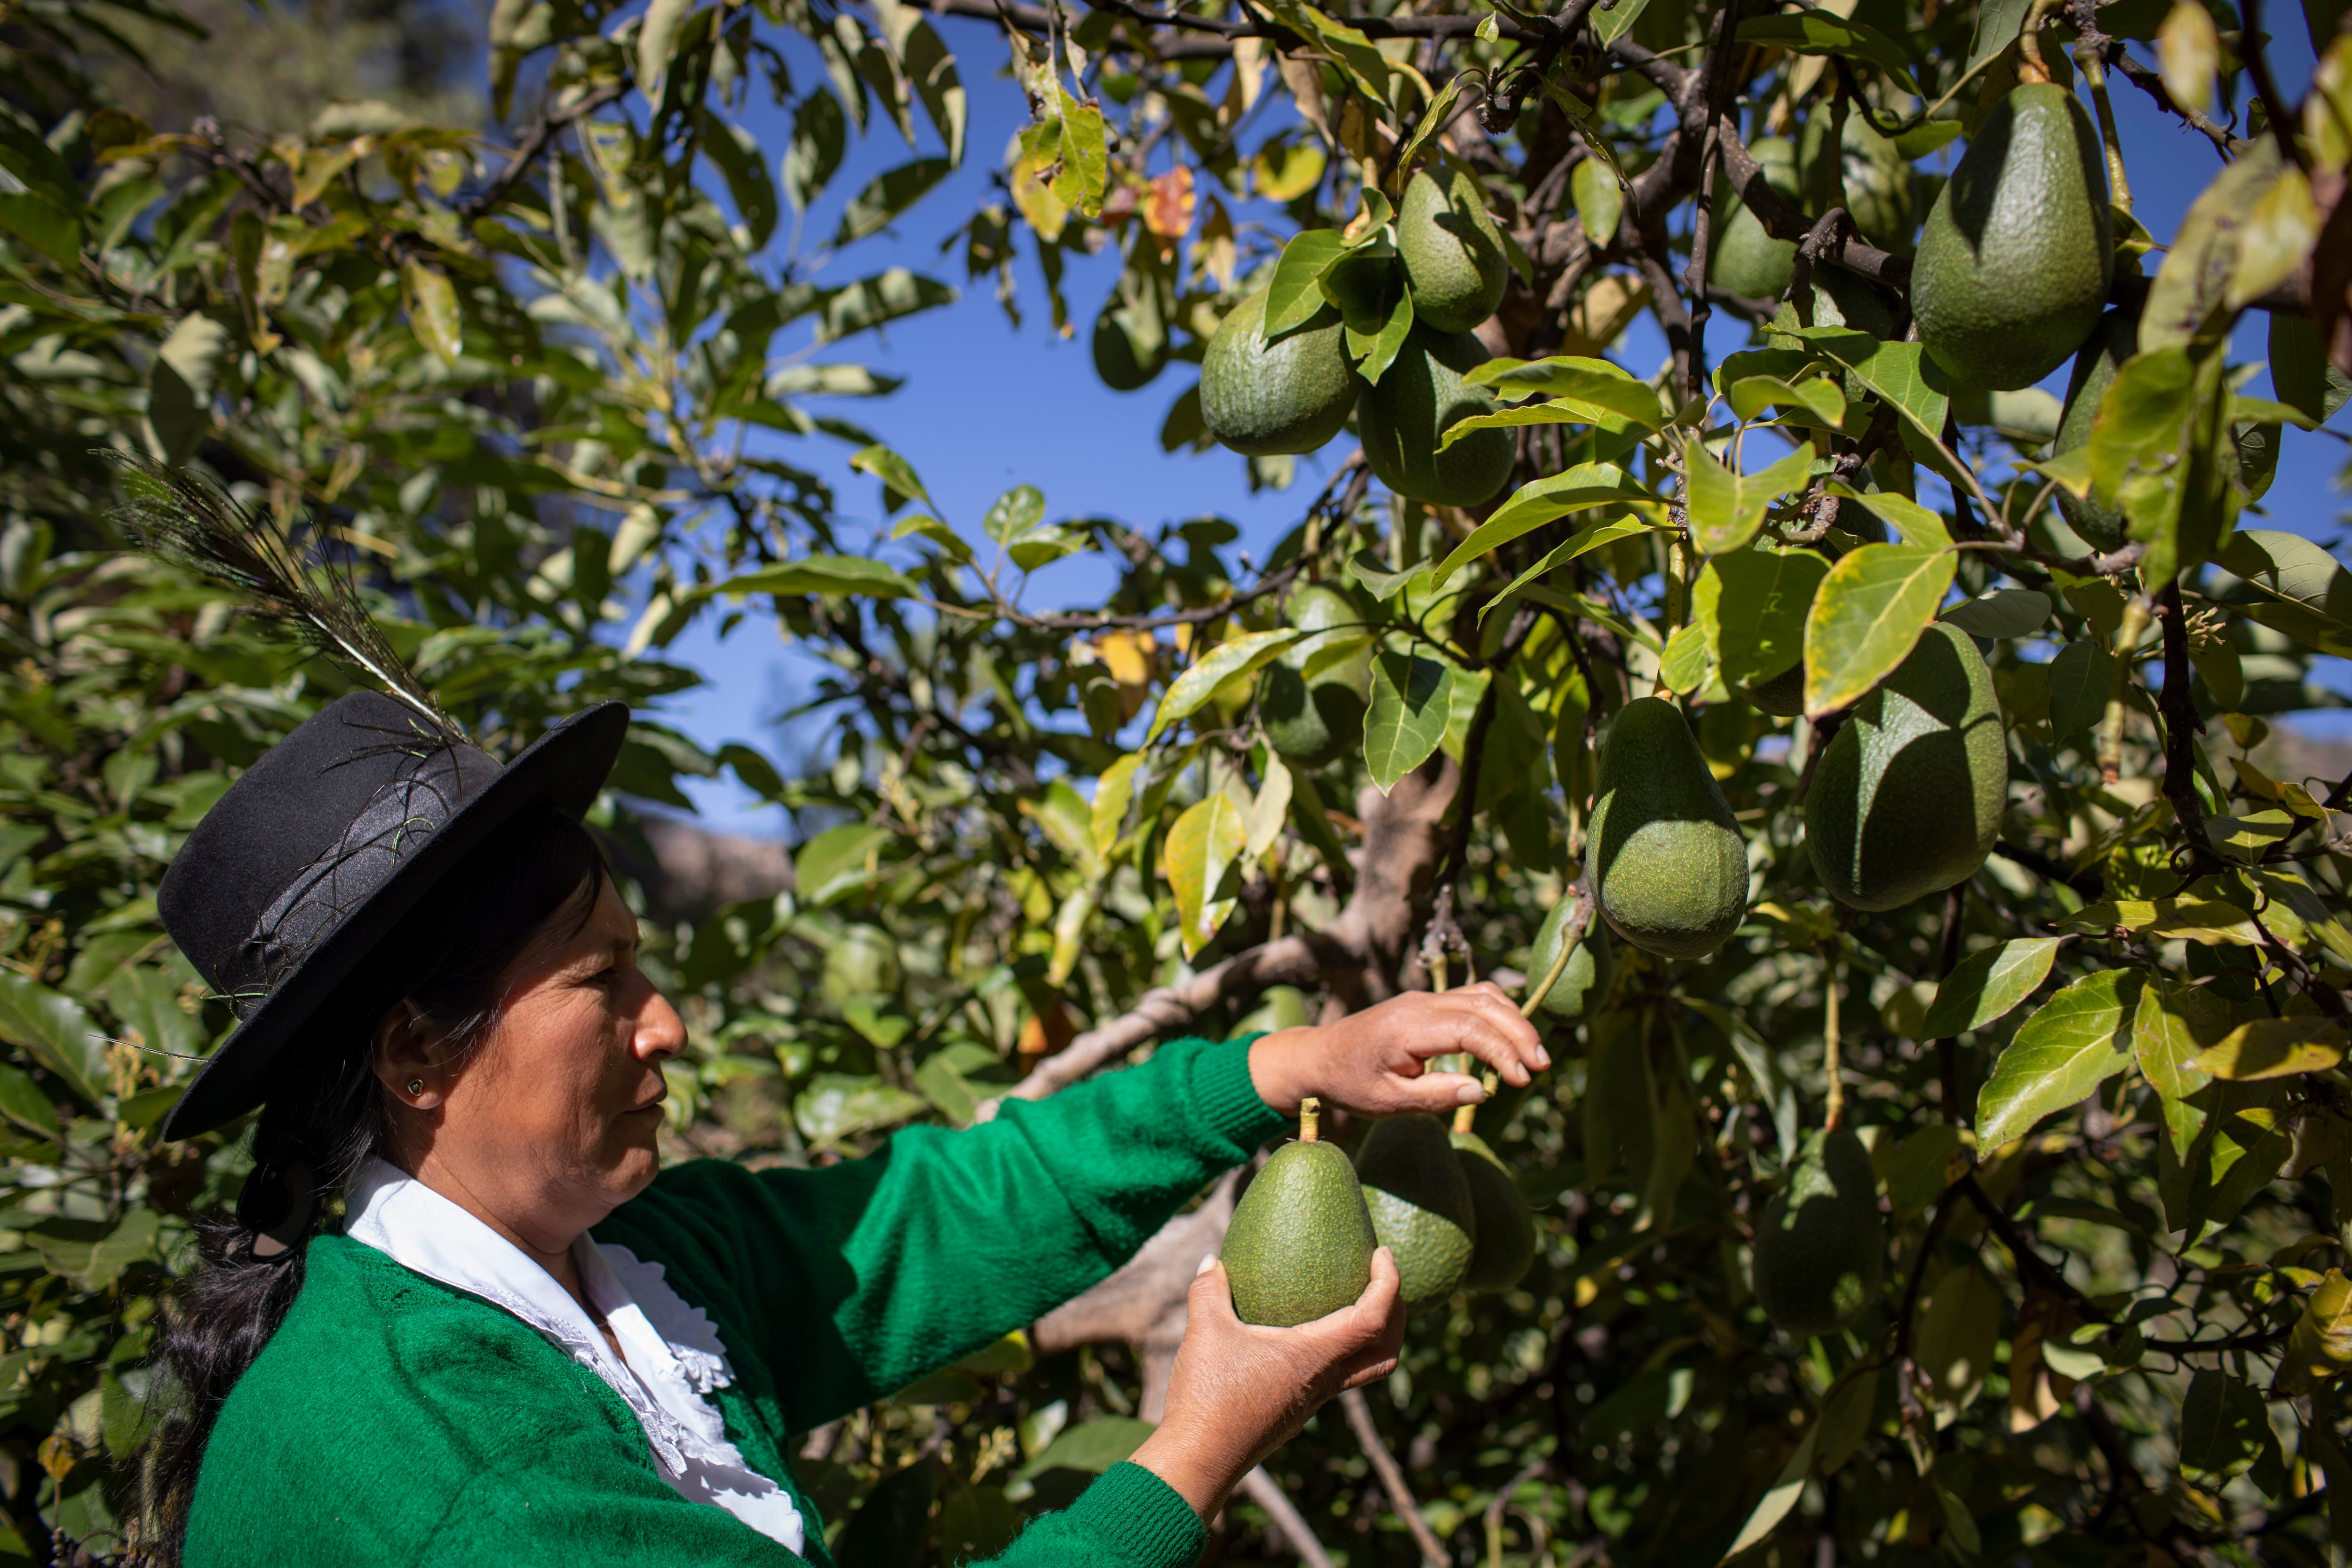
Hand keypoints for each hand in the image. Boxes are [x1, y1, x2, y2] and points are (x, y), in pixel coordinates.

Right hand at [1128, 1249, 1405, 1519]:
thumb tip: (1213, 1260)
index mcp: (1315, 1356)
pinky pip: (1333, 1379)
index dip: (1389, 1283)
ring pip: (1363, 1371)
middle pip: (1387, 1353)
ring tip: (1353, 1302)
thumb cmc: (1208, 1395)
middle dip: (1396, 1314)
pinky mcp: (1294, 1412)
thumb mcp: (1205, 1331)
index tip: (1383, 1253)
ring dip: (1372, 1337)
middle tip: (1381, 1277)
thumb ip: (1210, 1290)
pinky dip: (1338, 1352)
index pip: (1374, 1318)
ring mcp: (1311, 1401)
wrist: (1198, 1459)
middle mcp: (1323, 1382)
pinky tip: (1303, 1336)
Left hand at [1246, 984, 1548, 1119]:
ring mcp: (1423, 998)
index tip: (1521, 1080)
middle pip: (1483, 1003)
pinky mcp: (1427, 1003)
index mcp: (1406, 1027)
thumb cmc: (1349, 1084)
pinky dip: (1498, 1013)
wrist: (1318, 1057)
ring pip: (1482, 994)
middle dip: (1519, 1033)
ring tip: (1533, 1056)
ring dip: (1513, 1020)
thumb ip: (1435, 1096)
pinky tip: (1511, 1039)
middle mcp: (1418, 1004)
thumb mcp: (1387, 1102)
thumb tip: (1482, 1091)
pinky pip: (1471, 997)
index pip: (1469, 1028)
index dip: (1502, 1052)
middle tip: (1542, 1067)